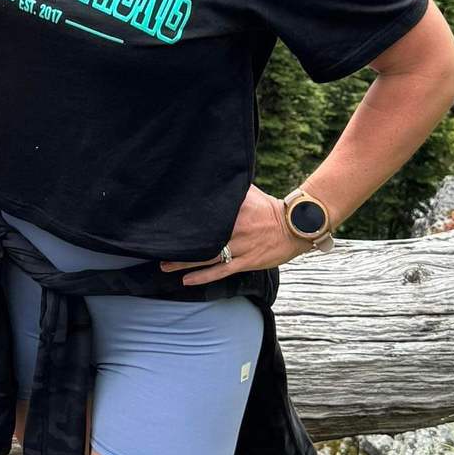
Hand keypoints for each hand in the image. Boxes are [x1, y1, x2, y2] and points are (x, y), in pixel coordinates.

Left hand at [162, 185, 306, 286]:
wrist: (297, 227)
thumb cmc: (270, 208)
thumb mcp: (250, 192)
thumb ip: (231, 187)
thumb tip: (211, 174)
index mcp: (235, 210)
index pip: (204, 215)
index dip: (184, 220)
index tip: (165, 223)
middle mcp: (236, 229)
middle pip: (201, 239)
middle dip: (178, 245)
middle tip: (156, 248)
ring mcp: (241, 247)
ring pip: (207, 257)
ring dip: (184, 263)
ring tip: (165, 266)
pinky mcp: (247, 262)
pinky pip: (222, 271)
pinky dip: (203, 277)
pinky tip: (187, 280)